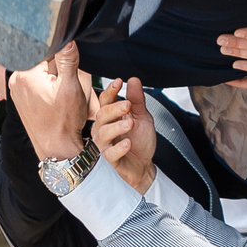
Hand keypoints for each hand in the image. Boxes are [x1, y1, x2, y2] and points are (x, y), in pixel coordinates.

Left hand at [9, 44, 87, 159]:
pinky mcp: (20, 99)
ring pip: (38, 72)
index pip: (44, 50)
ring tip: (58, 95)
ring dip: (51, 78)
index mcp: (25, 74)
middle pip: (40, 61)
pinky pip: (34, 84)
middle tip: (63, 85)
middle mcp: (15, 80)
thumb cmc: (64, 121)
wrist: (56, 148)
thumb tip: (68, 39)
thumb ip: (68, 60)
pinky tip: (52, 100)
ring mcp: (15, 90)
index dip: (59, 57)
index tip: (66, 70)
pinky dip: (45, 87)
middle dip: (54, 68)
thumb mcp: (71, 88)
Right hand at [89, 77, 157, 192]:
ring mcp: (105, 145)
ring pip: (103, 134)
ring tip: (130, 124)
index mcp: (110, 117)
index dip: (110, 91)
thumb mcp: (142, 117)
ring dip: (116, 127)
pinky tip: (128, 143)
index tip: (119, 82)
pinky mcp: (110, 160)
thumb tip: (134, 80)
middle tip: (127, 104)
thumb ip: (137, 100)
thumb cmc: (139, 141)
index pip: (105, 101)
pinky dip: (119, 148)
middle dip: (114, 109)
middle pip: (102, 115)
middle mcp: (104, 129)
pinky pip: (110, 154)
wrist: (143, 166)